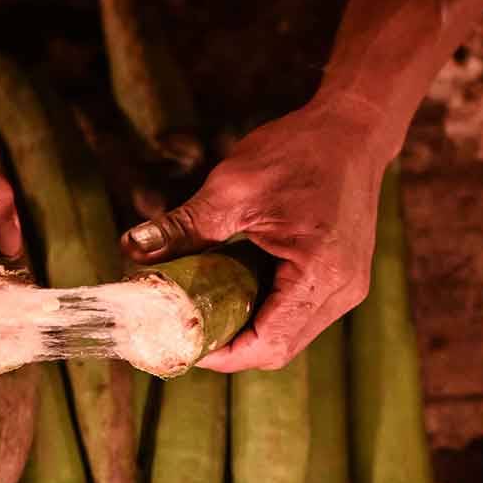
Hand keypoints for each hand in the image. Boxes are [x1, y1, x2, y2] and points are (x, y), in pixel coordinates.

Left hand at [121, 98, 392, 370]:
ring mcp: (347, 288)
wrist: (352, 128)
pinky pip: (298, 316)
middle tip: (185, 330)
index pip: (267, 343)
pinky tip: (234, 294)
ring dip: (246, 331)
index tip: (181, 342)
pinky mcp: (342, 279)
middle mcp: (341, 290)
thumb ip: (182, 226)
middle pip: (278, 349)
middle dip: (229, 347)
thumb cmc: (298, 150)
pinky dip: (264, 313)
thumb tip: (130, 248)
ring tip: (204, 313)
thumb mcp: (232, 188)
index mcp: (319, 272)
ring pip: (288, 337)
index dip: (221, 354)